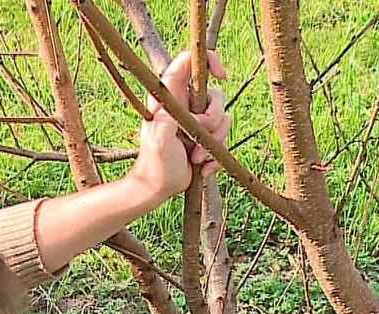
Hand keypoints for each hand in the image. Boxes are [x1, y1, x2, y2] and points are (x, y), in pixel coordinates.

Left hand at [127, 51, 232, 201]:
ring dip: (214, 141)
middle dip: (214, 118)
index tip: (221, 77)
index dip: (208, 60)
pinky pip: (224, 137)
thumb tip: (177, 105)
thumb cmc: (154, 164)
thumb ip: (168, 119)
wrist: (158, 189)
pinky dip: (216, 155)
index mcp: (170, 95)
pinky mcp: (205, 136)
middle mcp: (184, 103)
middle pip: (216, 93)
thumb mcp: (160, 139)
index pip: (189, 61)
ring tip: (196, 157)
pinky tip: (202, 167)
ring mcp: (196, 120)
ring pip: (223, 117)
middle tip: (197, 137)